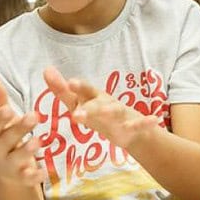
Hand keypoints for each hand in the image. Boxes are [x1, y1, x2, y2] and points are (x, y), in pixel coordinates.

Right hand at [0, 73, 44, 188]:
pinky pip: (27, 179)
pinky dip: (34, 177)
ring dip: (26, 151)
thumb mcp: (0, 120)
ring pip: (16, 160)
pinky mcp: (22, 179)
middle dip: (19, 129)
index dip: (0, 118)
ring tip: (38, 141)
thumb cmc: (4, 138)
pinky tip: (43, 172)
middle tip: (34, 116)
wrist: (5, 174)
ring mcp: (10, 166)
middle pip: (6, 140)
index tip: (9, 109)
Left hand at [43, 66, 160, 148]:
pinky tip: (154, 119)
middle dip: (89, 108)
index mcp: (93, 98)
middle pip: (98, 104)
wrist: (128, 129)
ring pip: (117, 112)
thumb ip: (61, 89)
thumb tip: (45, 69)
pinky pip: (142, 124)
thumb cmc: (98, 113)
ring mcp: (121, 114)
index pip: (83, 91)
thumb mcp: (79, 103)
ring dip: (111, 111)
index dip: (77, 87)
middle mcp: (107, 103)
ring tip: (105, 112)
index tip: (68, 82)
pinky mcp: (134, 126)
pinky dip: (147, 122)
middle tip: (76, 115)